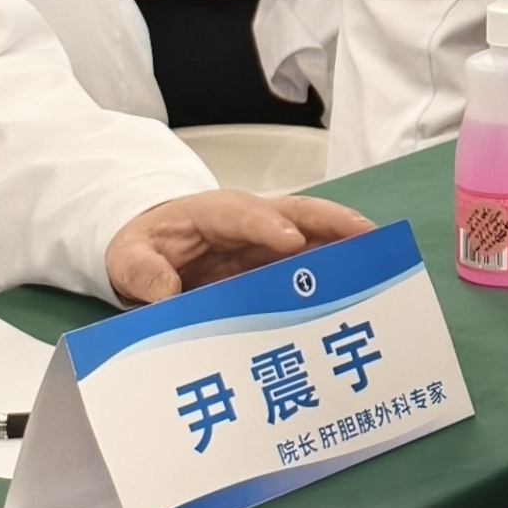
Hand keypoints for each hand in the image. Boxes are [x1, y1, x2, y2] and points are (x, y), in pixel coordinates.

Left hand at [106, 190, 376, 304]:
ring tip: (379, 253)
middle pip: (295, 212)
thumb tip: (164, 294)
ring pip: (313, 232)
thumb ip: (144, 273)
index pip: (242, 214)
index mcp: (211, 213)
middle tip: (364, 232)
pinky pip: (312, 257)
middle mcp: (248, 220)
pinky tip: (362, 279)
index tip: (291, 241)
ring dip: (346, 241)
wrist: (150, 250)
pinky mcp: (277, 260)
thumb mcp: (128, 258)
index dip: (267, 226)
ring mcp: (267, 240)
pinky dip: (339, 264)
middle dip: (330, 220)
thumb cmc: (142, 247)